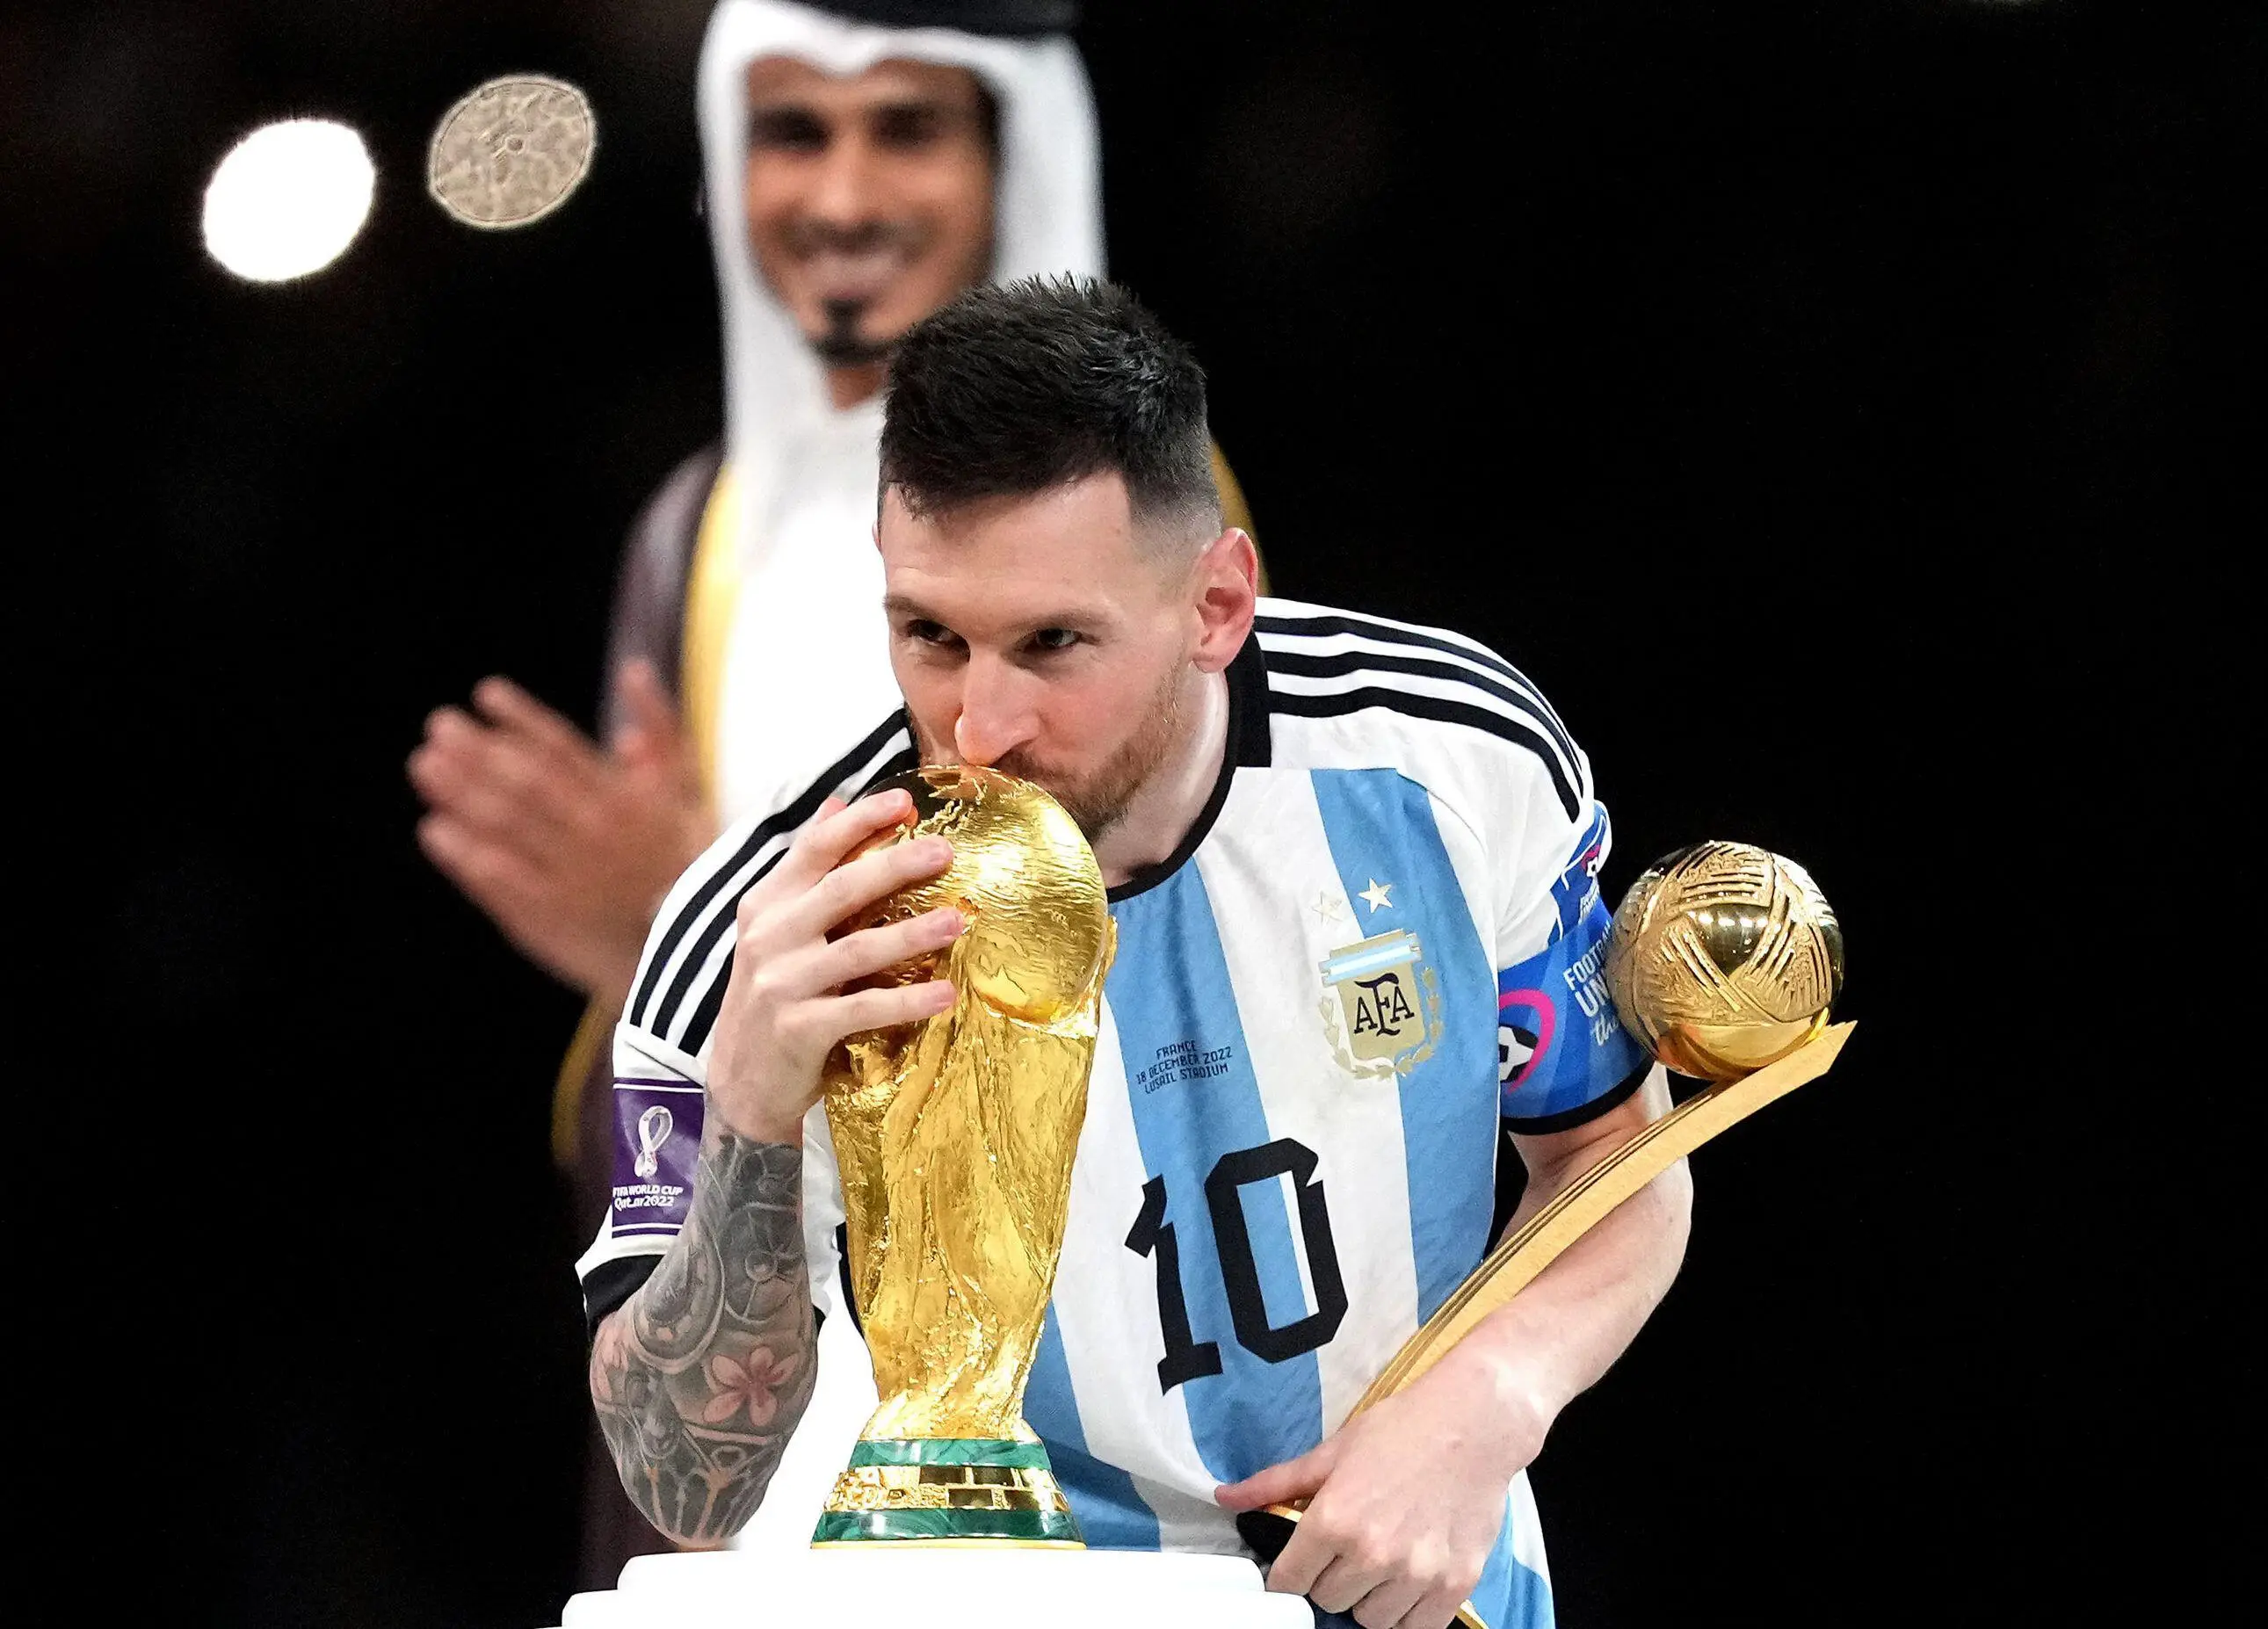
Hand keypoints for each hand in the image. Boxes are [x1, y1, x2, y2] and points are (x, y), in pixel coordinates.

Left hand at [407, 661, 712, 1005]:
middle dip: (479, 751)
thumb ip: (662, 727)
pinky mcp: (552, 915)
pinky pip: (501, 880)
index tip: (485, 693)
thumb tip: (633, 669)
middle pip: (525, 782)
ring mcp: (569, 874)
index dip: (521, 718)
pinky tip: (435, 829)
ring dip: (462, 793)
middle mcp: (593, 831)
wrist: (700, 952)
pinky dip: (466, 854)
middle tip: (439, 725)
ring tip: (425, 765)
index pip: (565, 747)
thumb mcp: (687, 788)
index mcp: (624, 798)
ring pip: (508, 826)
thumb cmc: (689, 861)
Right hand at [702, 790, 964, 1144]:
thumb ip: (806, 870)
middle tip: (945, 851)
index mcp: (767, 904)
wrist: (740, 1081)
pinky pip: (862, 1008)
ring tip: (958, 921)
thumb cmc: (772, 995)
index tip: (905, 800)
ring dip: (912, 934)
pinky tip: (945, 995)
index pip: (814, 848)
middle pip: (840, 889)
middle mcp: (769, 936)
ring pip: (857, 948)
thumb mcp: (776, 928)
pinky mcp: (799, 1029)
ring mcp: (781, 983)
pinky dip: (906, 1001)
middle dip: (896, 865)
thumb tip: (835, 802)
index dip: (859, 820)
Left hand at [1215, 1354, 1549, 1628]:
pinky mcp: (1455, 1585)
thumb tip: (1224, 1497)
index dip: (1290, 1572)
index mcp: (1334, 1519)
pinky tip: (1408, 1582)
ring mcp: (1417, 1573)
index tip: (1300, 1561)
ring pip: (1370, 1620)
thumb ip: (1276, 1483)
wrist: (1475, 1423)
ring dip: (1369, 1598)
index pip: (1288, 1582)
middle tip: (1347, 1550)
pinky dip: (1407, 1613)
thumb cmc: (1401, 1430)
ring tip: (1380, 1563)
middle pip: (1327, 1601)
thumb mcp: (1332, 1451)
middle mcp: (1373, 1553)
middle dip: (1330, 1579)